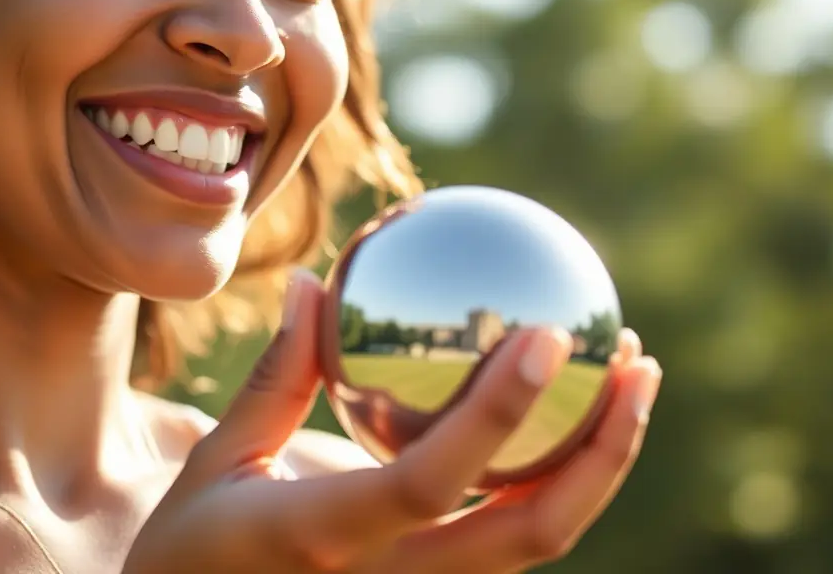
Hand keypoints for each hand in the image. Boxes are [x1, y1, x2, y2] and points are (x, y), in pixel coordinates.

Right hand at [123, 270, 661, 573]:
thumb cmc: (196, 551)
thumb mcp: (216, 463)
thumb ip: (274, 378)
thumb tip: (318, 285)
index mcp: (326, 538)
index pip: (429, 482)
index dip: (498, 414)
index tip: (548, 334)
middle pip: (528, 535)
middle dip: (603, 453)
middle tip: (636, 362)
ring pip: (538, 544)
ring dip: (600, 464)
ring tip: (633, 381)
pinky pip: (516, 538)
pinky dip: (564, 476)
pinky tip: (575, 414)